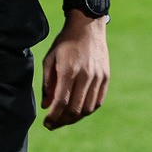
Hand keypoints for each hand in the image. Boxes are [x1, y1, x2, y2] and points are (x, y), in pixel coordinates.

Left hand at [41, 9, 109, 129]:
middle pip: (75, 109)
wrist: (87, 26)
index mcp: (69, 70)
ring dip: (75, 118)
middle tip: (53, 125)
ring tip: (64, 119)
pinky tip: (78, 111)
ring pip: (88, 108)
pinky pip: (97, 101)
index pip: (61, 102)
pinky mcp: (105, 78)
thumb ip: (47, 83)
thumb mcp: (50, 58)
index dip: (53, 117)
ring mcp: (97, 77)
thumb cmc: (65, 42)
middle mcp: (85, 75)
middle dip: (62, 121)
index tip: (46, 123)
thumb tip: (46, 106)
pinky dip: (87, 110)